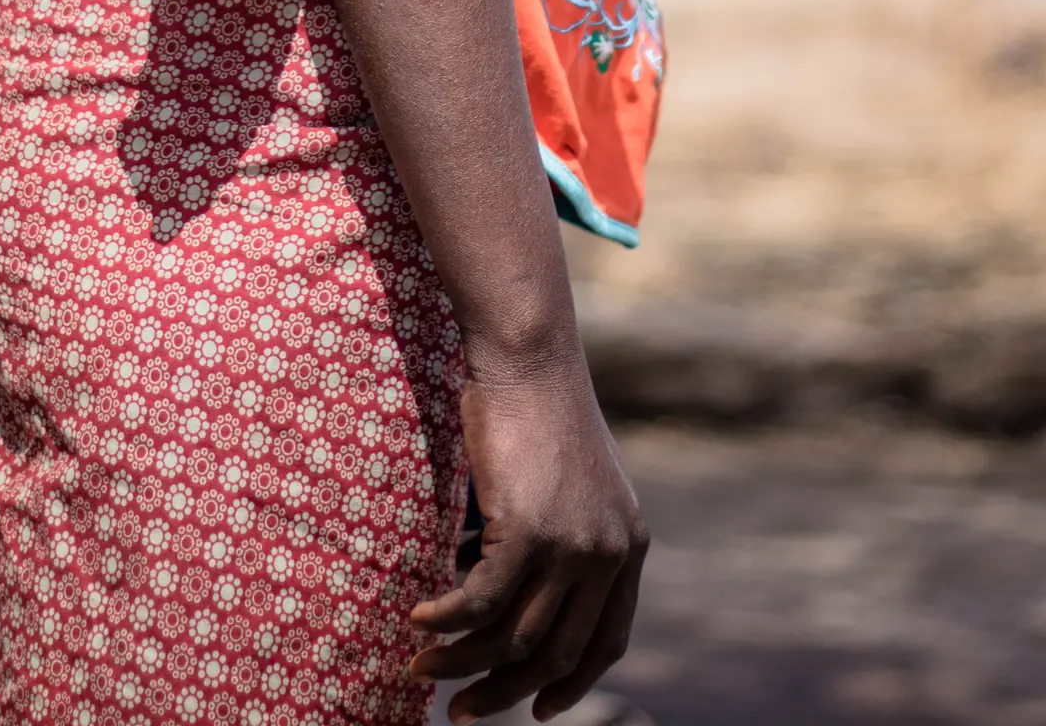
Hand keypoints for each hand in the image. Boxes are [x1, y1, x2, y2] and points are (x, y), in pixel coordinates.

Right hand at [408, 358, 647, 721]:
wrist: (529, 356)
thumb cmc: (537, 408)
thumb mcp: (571, 481)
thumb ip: (566, 537)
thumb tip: (521, 592)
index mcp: (627, 545)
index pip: (606, 642)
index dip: (570, 684)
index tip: (536, 712)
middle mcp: (607, 553)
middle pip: (553, 652)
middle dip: (503, 691)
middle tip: (460, 714)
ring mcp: (570, 544)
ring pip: (511, 635)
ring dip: (461, 663)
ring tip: (421, 670)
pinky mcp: (527, 529)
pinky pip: (479, 601)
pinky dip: (444, 620)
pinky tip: (417, 621)